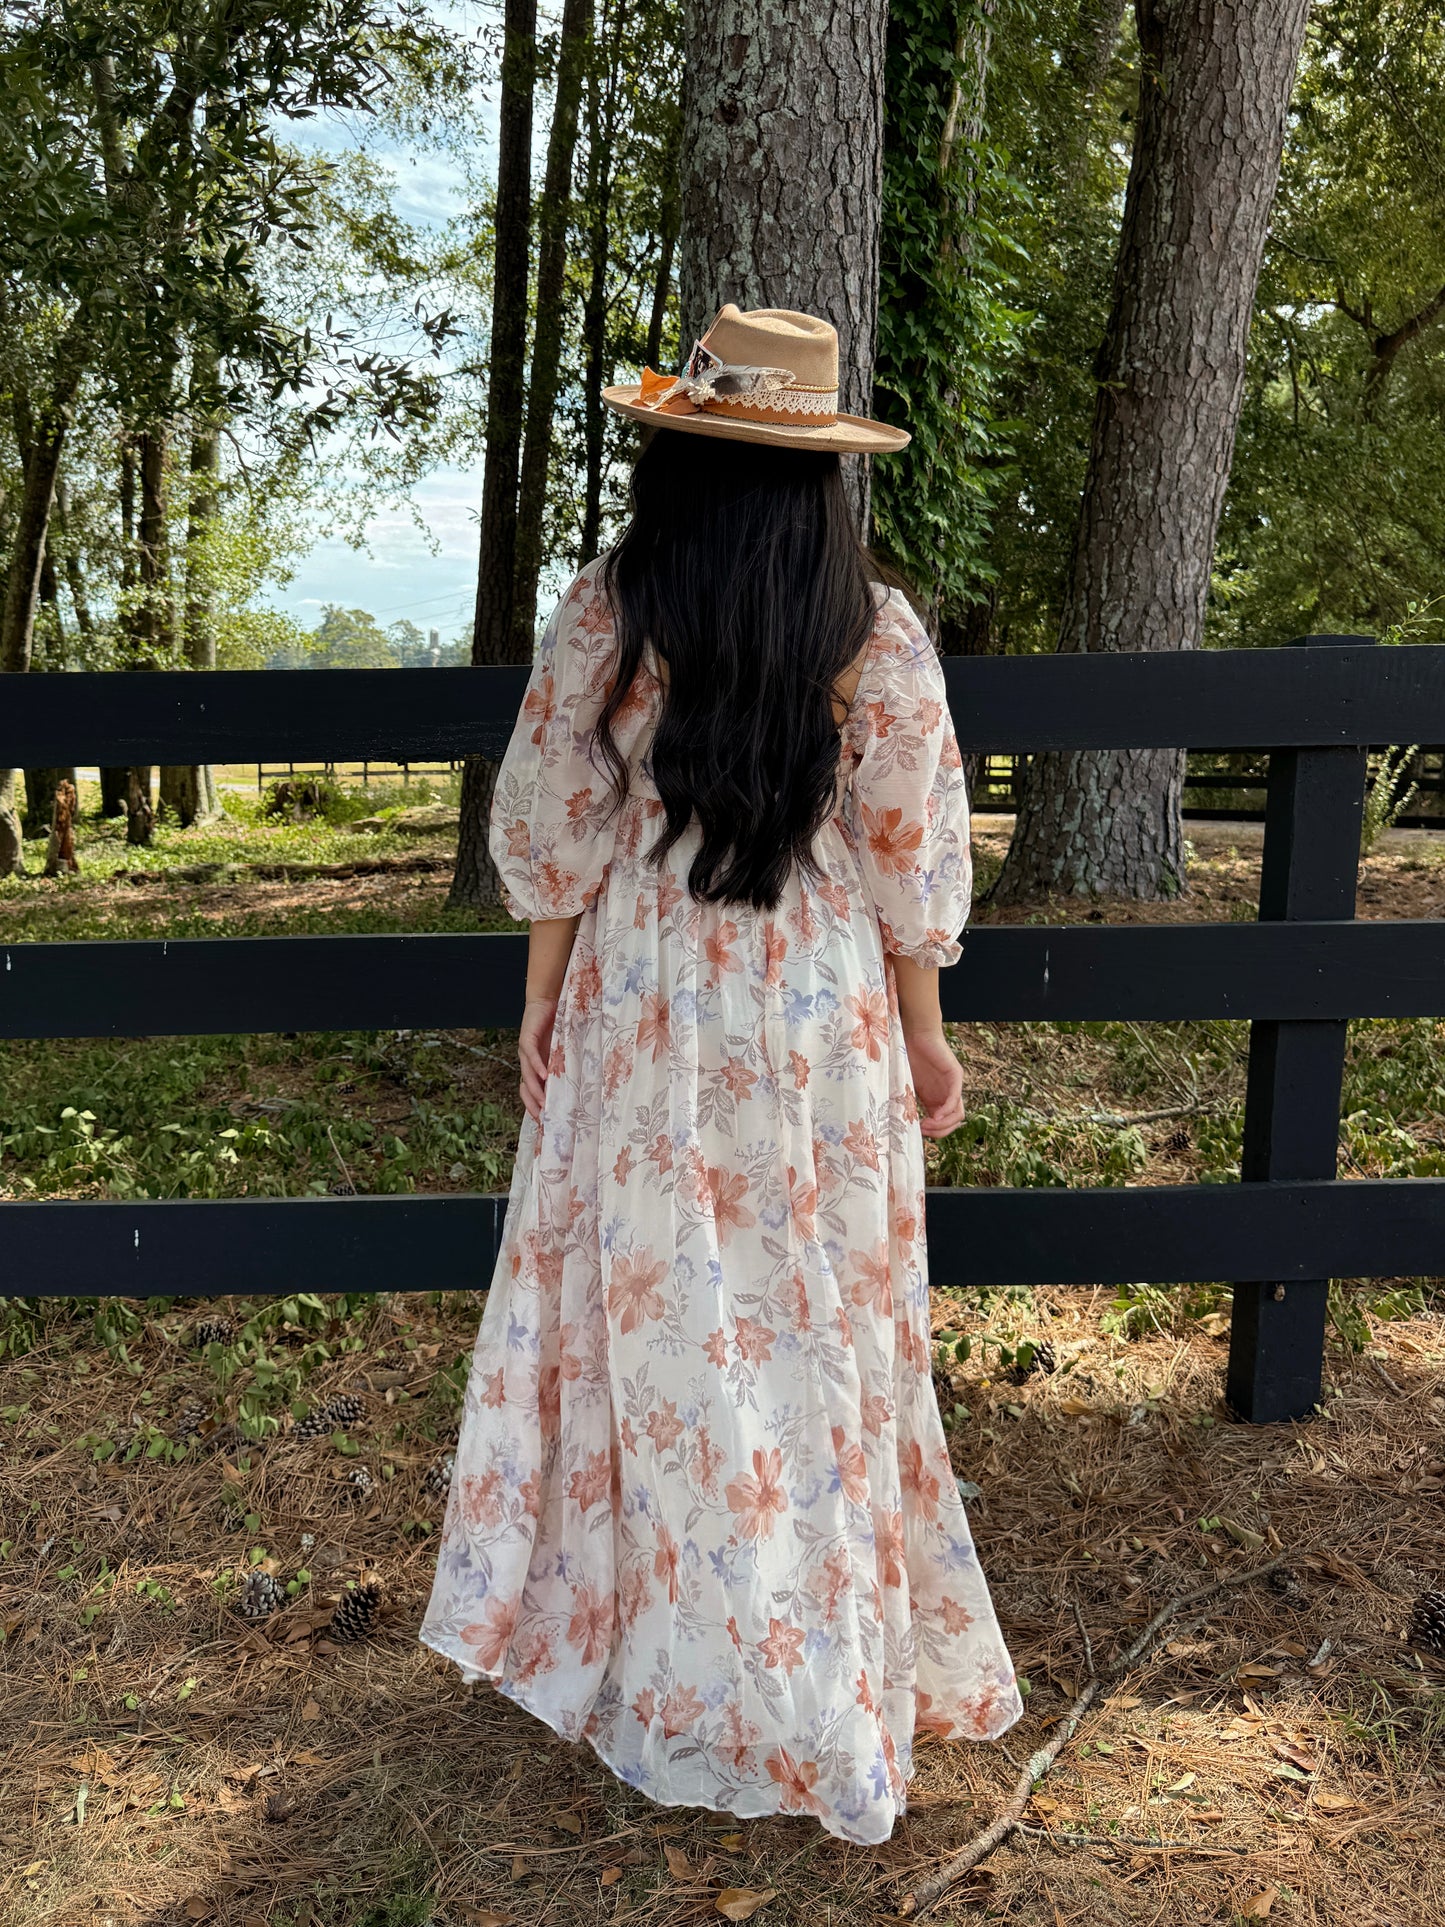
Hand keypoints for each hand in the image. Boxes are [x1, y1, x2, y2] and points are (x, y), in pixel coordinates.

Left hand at [519, 996, 559, 1120]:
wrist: (546, 1000)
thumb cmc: (556, 1024)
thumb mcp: (562, 1049)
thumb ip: (565, 1065)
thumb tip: (581, 1083)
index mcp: (535, 1066)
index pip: (532, 1091)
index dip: (535, 1106)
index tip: (545, 1122)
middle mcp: (528, 1062)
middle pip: (526, 1088)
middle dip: (534, 1104)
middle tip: (544, 1119)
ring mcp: (525, 1051)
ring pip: (527, 1076)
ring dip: (535, 1090)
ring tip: (544, 1103)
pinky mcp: (527, 1038)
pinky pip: (531, 1056)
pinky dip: (538, 1067)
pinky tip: (545, 1076)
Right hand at [904, 1023, 963, 1138]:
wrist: (914, 1032)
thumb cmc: (907, 1055)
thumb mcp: (905, 1085)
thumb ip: (908, 1102)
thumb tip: (899, 1125)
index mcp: (936, 1098)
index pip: (943, 1123)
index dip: (933, 1132)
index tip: (916, 1132)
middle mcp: (947, 1094)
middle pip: (953, 1122)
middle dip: (939, 1132)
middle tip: (922, 1131)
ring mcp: (953, 1085)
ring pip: (958, 1114)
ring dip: (943, 1125)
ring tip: (927, 1125)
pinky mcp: (955, 1075)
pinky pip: (955, 1097)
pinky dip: (947, 1110)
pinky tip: (935, 1116)